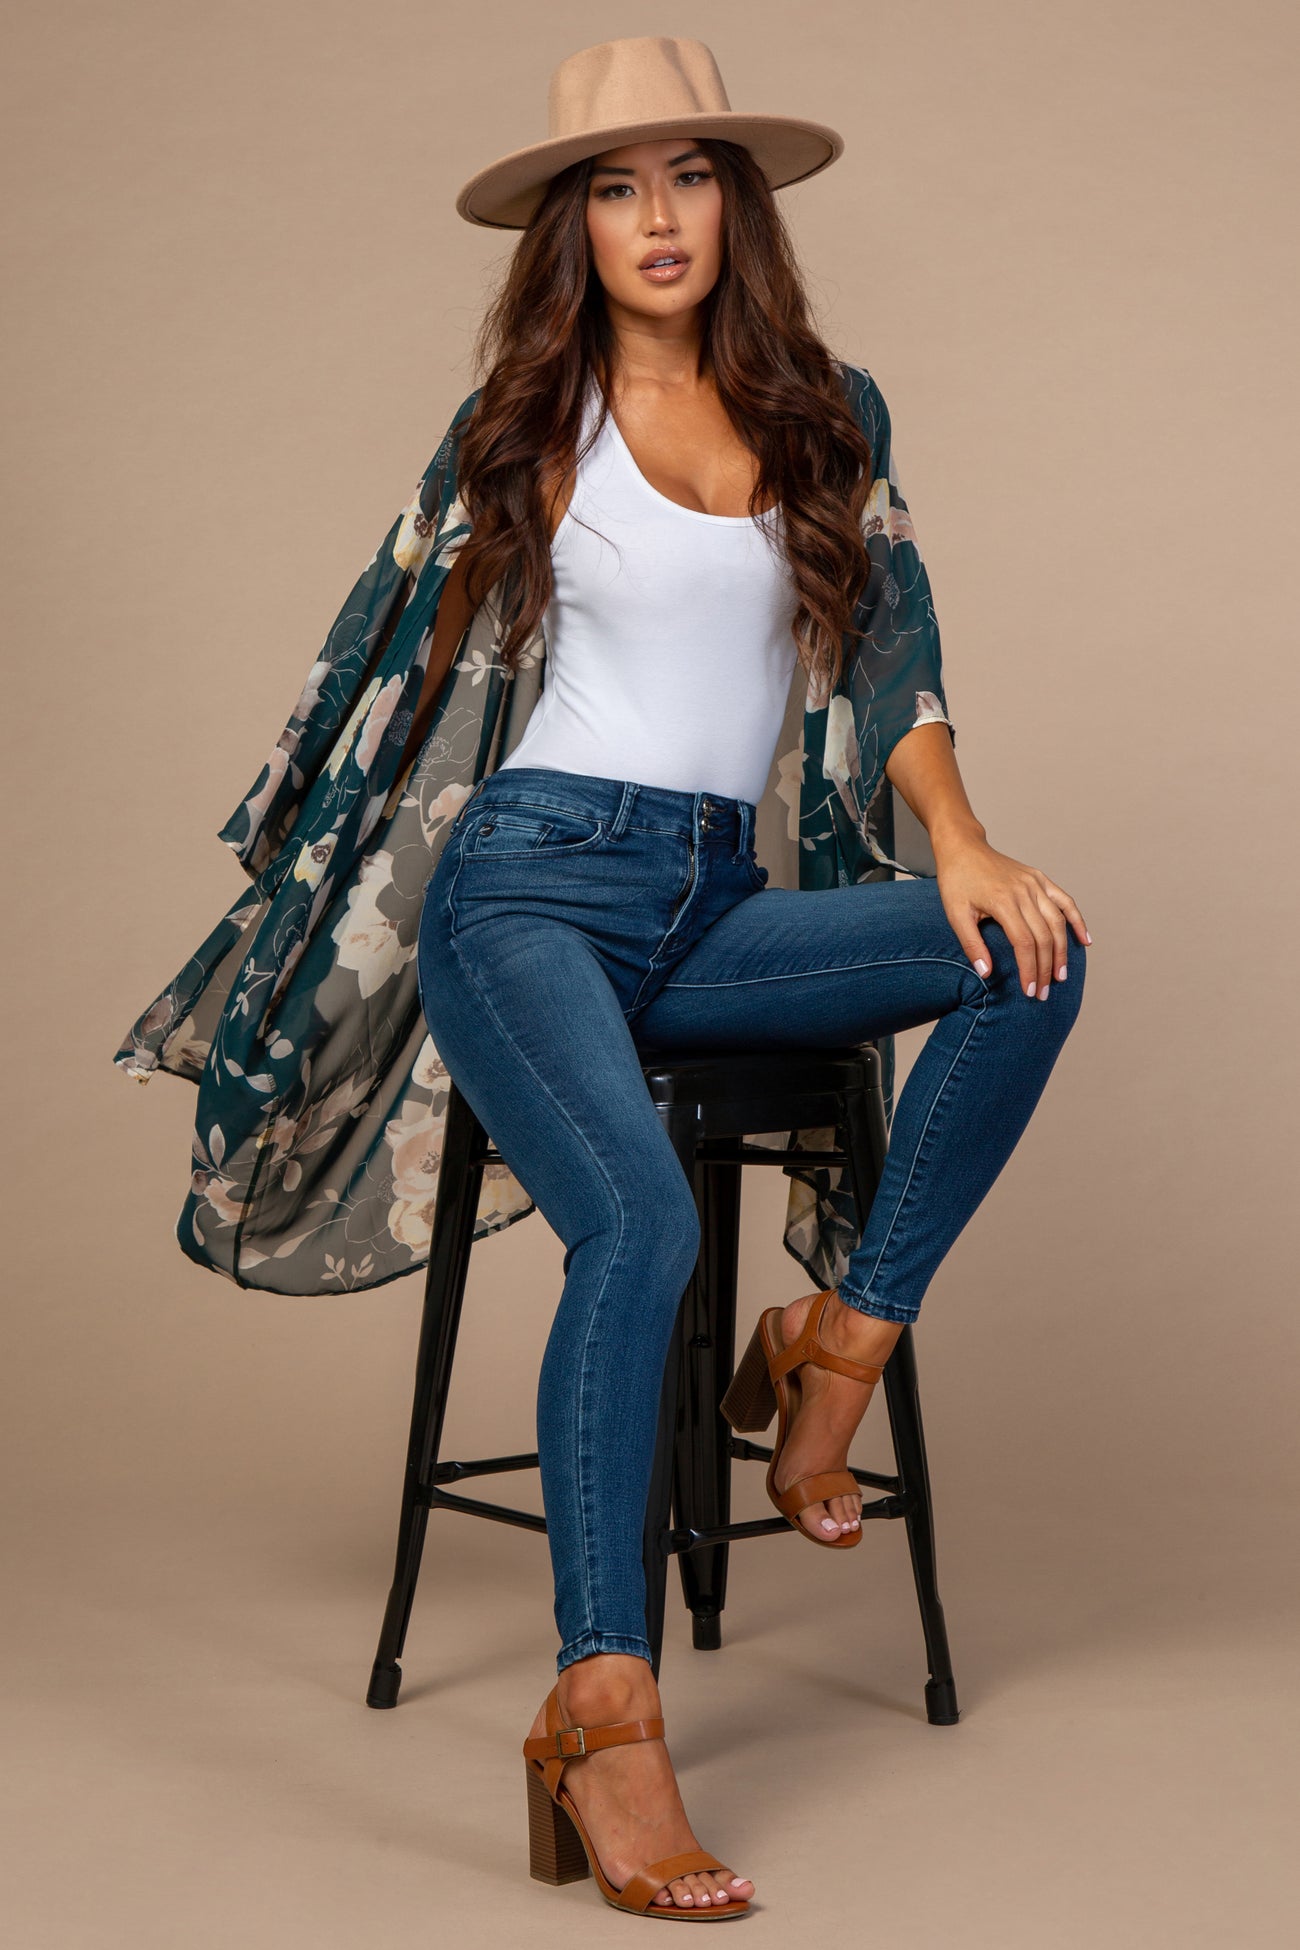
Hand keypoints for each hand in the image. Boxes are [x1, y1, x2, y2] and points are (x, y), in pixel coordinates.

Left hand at [931, 829, 1090, 997]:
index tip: (1030, 991)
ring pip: (1057, 922)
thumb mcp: (955, 914)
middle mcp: (1024, 891)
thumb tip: (986, 974)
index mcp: (1003, 901)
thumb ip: (971, 944)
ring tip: (1061, 975)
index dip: (1030, 969)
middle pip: (1044, 936)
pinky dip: (1077, 921)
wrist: (963, 847)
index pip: (1024, 943)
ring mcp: (1035, 884)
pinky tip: (1085, 940)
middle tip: (1043, 992)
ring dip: (1063, 951)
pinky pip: (1065, 901)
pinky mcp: (1039, 878)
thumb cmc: (956, 881)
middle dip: (1046, 968)